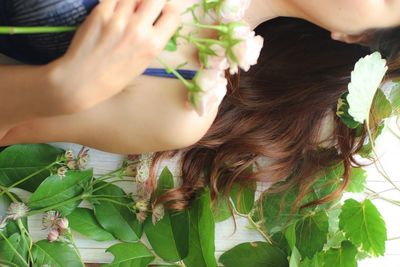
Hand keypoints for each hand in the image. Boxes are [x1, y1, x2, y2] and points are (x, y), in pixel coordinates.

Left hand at [48, 0, 180, 112]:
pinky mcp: (100, 13)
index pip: (173, 15)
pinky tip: (114, 10)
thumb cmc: (114, 76)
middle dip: (154, 1)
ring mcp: (119, 19)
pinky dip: (117, 1)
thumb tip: (155, 18)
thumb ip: (152, 39)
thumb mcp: (143, 62)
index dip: (170, 10)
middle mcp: (139, 30)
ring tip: (126, 11)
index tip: (162, 11)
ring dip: (133, 1)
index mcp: (153, 45)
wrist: (83, 80)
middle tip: (145, 6)